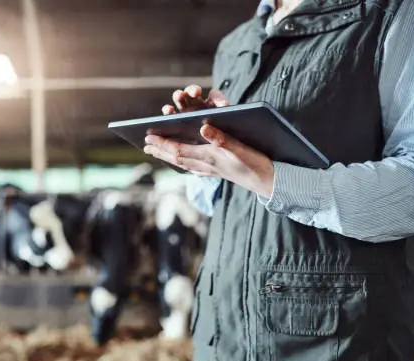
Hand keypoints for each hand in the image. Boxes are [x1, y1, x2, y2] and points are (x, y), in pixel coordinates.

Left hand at [144, 85, 274, 197]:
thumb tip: (203, 126)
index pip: (179, 150)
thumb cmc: (255, 163)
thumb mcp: (240, 147)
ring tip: (157, 152)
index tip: (148, 137)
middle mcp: (206, 165)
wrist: (267, 181)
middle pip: (176, 158)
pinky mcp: (217, 172)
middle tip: (145, 145)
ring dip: (168, 157)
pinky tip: (182, 163)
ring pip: (183, 163)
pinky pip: (193, 167)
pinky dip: (183, 163)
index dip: (163, 143)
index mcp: (209, 157)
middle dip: (160, 151)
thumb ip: (221, 138)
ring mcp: (210, 170)